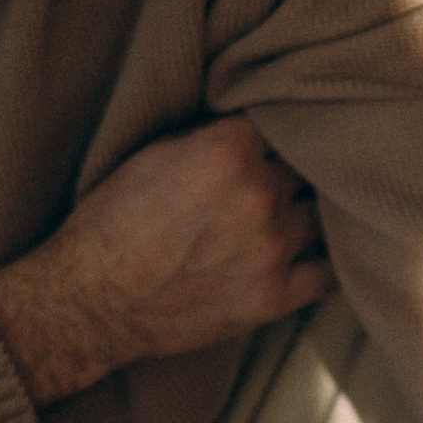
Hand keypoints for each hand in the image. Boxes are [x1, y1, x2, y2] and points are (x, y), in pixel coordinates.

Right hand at [0, 116, 330, 405]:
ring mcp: (271, 249)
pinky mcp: (275, 297)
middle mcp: (258, 194)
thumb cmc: (111, 223)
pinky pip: (332, 273)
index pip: (281, 122)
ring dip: (308, 214)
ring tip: (287, 216)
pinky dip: (332, 260)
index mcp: (228, 149)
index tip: (266, 143)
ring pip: (323, 215)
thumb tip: (254, 126)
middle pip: (306, 168)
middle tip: (273, 183)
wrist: (89, 300)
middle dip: (290, 173)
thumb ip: (211, 135)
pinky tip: (326, 252)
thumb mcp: (152, 153)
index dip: (272, 134)